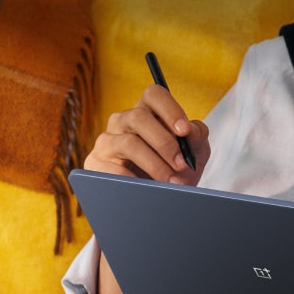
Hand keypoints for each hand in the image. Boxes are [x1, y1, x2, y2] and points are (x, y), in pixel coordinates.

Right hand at [85, 84, 209, 184]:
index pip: (154, 94)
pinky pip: (113, 168)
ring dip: (154, 164)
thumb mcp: (194, 152)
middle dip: (164, 142)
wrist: (159, 199)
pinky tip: (148, 189)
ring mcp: (107, 140)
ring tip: (171, 182)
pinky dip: (134, 180)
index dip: (170, 109)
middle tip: (182, 163)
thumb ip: (197, 136)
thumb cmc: (176, 169)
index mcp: (147, 111)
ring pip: (129, 143)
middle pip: (139, 117)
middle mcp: (123, 120)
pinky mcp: (96, 163)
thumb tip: (191, 131)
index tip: (185, 131)